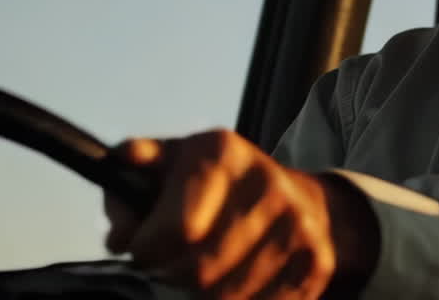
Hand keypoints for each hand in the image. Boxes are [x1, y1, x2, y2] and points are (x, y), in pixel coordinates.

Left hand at [104, 130, 375, 299]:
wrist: (298, 200)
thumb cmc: (217, 187)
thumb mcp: (173, 164)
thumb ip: (135, 171)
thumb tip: (122, 183)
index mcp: (222, 153)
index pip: (177, 229)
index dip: (147, 251)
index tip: (144, 249)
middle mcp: (266, 182)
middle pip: (199, 269)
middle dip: (172, 275)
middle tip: (170, 266)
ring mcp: (297, 224)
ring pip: (228, 295)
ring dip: (204, 294)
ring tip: (204, 272)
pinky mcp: (316, 262)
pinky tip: (237, 282)